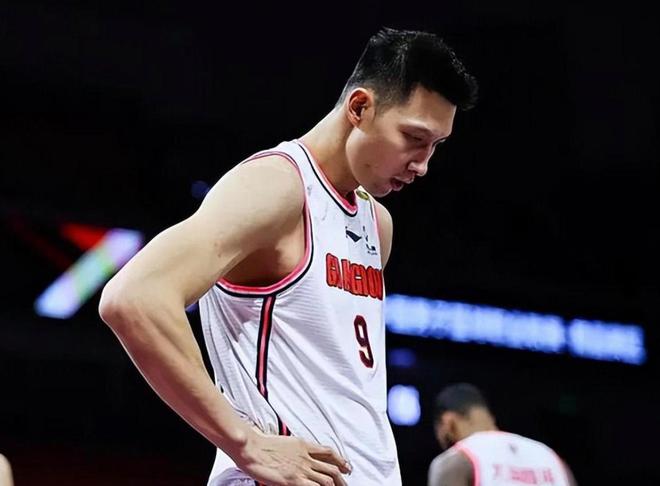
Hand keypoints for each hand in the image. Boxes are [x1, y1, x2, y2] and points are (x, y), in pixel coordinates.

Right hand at [236, 428, 351, 484]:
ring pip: (327, 479)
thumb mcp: (284, 443)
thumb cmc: (262, 445)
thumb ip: (295, 450)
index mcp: (303, 445)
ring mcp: (301, 469)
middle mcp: (306, 457)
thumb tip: (299, 454)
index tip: (346, 466)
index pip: (328, 451)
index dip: (340, 459)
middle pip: (331, 467)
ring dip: (336, 485)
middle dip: (342, 476)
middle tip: (346, 481)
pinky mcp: (294, 480)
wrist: (252, 449)